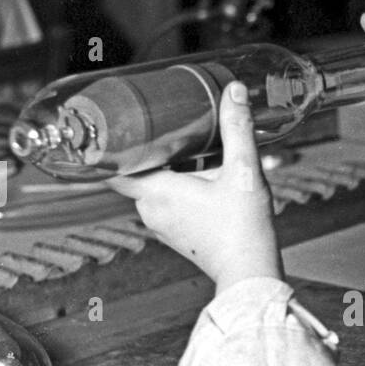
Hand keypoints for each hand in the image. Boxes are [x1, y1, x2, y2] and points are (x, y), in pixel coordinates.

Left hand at [107, 81, 282, 293]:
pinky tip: (201, 178)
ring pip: (154, 189)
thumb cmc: (243, 228)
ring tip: (187, 148)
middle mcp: (152, 211)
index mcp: (157, 192)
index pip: (115, 168)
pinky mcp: (178, 236)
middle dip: (149, 151)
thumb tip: (235, 92)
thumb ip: (237, 129)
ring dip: (166, 170)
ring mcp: (163, 227)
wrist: (251, 273)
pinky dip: (177, 188)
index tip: (119, 127)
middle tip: (164, 126)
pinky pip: (167, 205)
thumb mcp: (243, 171)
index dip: (113, 146)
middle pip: (137, 173)